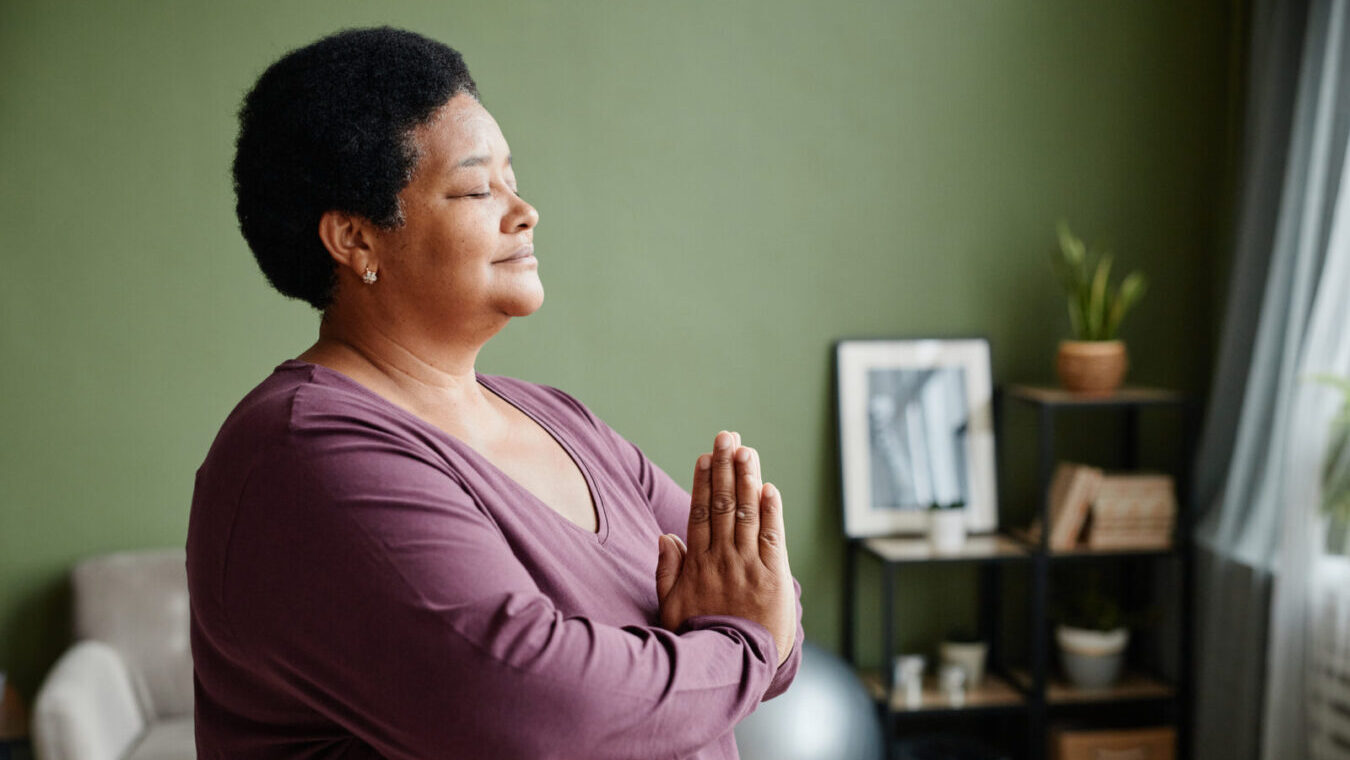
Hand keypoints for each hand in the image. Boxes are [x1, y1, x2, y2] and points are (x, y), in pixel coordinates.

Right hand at [655, 431, 795, 664]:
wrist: (733, 666)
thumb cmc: (699, 638)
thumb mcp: (671, 607)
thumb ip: (667, 571)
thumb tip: (666, 535)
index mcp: (698, 564)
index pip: (700, 513)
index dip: (703, 482)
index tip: (705, 456)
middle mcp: (723, 559)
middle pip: (724, 504)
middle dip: (725, 467)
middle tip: (727, 436)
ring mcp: (749, 566)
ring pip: (748, 513)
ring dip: (748, 479)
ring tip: (747, 451)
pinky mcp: (774, 577)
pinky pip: (773, 537)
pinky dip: (772, 512)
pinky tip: (769, 488)